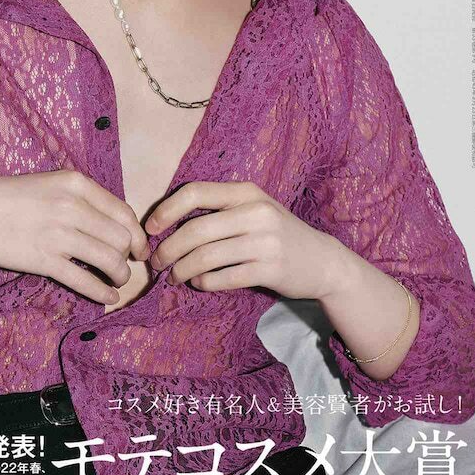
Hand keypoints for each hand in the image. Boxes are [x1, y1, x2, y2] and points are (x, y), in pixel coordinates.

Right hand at [0, 169, 149, 304]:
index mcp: (77, 184)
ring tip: (117, 281)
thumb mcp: (51, 184)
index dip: (138, 235)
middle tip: (125, 266)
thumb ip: (81, 199)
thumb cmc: (8, 196)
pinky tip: (108, 297)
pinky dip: (103, 292)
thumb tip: (111, 225)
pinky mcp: (44, 260)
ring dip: (120, 275)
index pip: (124, 212)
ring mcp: (58, 234)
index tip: (139, 249)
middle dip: (130, 257)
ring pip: (110, 260)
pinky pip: (85, 281)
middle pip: (122, 238)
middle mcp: (73, 206)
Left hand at [145, 181, 342, 299]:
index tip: (151, 228)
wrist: (323, 261)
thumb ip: (219, 210)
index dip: (166, 210)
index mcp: (246, 192)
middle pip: (195, 230)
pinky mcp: (270, 270)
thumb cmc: (277, 233)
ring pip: (205, 257)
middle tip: (156, 262)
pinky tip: (199, 283)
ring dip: (181, 270)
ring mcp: (264, 242)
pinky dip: (203, 282)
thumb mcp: (253, 209)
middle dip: (168, 249)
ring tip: (173, 276)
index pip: (195, 192)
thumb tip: (166, 223)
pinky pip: (222, 278)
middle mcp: (255, 212)